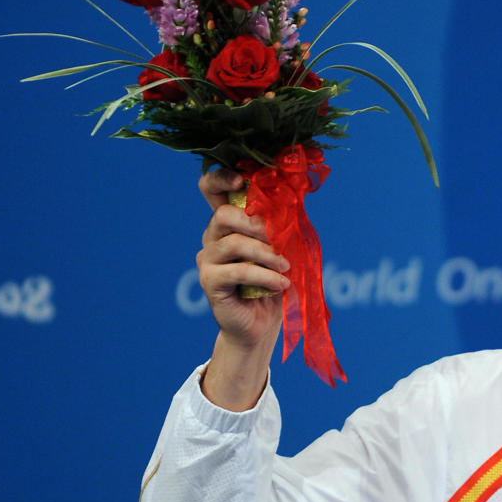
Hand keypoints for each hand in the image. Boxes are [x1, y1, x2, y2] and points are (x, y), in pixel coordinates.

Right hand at [195, 170, 289, 408]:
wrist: (261, 323)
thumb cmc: (274, 281)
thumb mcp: (281, 248)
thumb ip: (281, 223)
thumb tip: (293, 195)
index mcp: (228, 222)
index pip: (210, 188)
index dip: (221, 178)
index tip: (242, 181)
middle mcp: (212, 236)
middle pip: (223, 214)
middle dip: (257, 223)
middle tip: (280, 237)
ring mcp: (208, 259)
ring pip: (234, 243)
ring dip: (267, 253)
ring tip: (287, 266)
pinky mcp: (210, 282)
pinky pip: (238, 271)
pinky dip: (265, 275)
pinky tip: (282, 283)